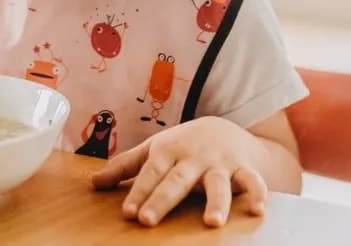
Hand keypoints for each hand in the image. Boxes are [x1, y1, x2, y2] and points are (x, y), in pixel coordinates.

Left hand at [91, 116, 268, 227]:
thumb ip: (124, 167)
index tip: (128, 212)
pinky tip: (257, 210)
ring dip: (216, 202)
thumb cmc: (182, 144)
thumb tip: (92, 183)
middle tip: (148, 219)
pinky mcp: (244, 169)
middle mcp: (193, 157)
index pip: (150, 173)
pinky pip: (253, 181)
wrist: (225, 128)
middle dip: (163, 199)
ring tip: (211, 222)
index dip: (138, 192)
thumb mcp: (153, 149)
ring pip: (218, 183)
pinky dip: (258, 193)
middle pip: (177, 180)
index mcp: (168, 151)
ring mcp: (219, 163)